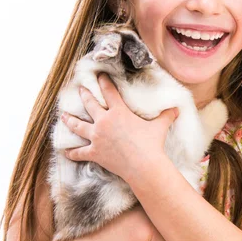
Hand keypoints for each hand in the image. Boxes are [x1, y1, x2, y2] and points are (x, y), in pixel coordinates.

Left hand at [61, 73, 178, 181]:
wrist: (143, 164)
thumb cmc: (151, 144)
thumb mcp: (160, 127)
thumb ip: (166, 116)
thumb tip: (177, 109)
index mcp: (118, 112)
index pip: (109, 92)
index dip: (104, 82)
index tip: (100, 75)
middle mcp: (104, 121)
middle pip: (90, 104)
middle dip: (84, 95)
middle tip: (80, 89)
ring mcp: (96, 137)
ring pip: (78, 126)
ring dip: (70, 120)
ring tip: (63, 116)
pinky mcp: (94, 152)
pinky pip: (79, 152)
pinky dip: (72, 152)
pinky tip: (65, 151)